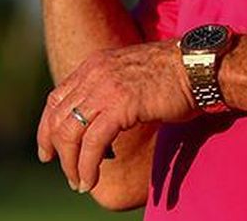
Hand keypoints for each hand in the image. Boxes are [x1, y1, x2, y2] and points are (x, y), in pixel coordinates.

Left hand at [38, 39, 198, 192]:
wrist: (198, 66)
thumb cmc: (176, 75)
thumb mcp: (132, 78)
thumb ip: (114, 91)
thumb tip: (104, 119)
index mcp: (95, 65)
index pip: (57, 98)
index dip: (47, 127)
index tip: (48, 150)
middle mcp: (95, 73)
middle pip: (58, 117)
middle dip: (55, 149)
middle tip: (65, 172)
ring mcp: (105, 88)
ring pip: (70, 132)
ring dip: (71, 163)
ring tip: (80, 182)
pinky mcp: (120, 105)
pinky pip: (92, 143)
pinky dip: (87, 166)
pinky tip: (91, 180)